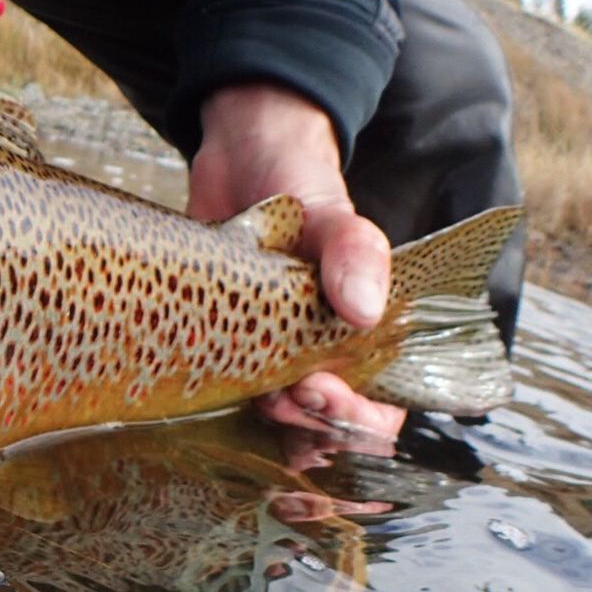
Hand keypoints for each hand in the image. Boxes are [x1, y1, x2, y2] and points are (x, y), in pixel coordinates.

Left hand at [186, 82, 404, 441]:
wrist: (237, 162)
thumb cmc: (300, 187)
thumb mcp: (332, 212)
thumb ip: (355, 250)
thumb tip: (364, 311)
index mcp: (366, 336)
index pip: (381, 410)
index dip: (357, 417)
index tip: (319, 389)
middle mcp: (323, 356)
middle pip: (328, 428)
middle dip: (308, 424)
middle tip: (282, 395)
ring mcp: (273, 358)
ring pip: (279, 425)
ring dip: (268, 423)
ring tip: (252, 394)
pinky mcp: (225, 352)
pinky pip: (230, 402)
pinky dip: (224, 409)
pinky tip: (210, 396)